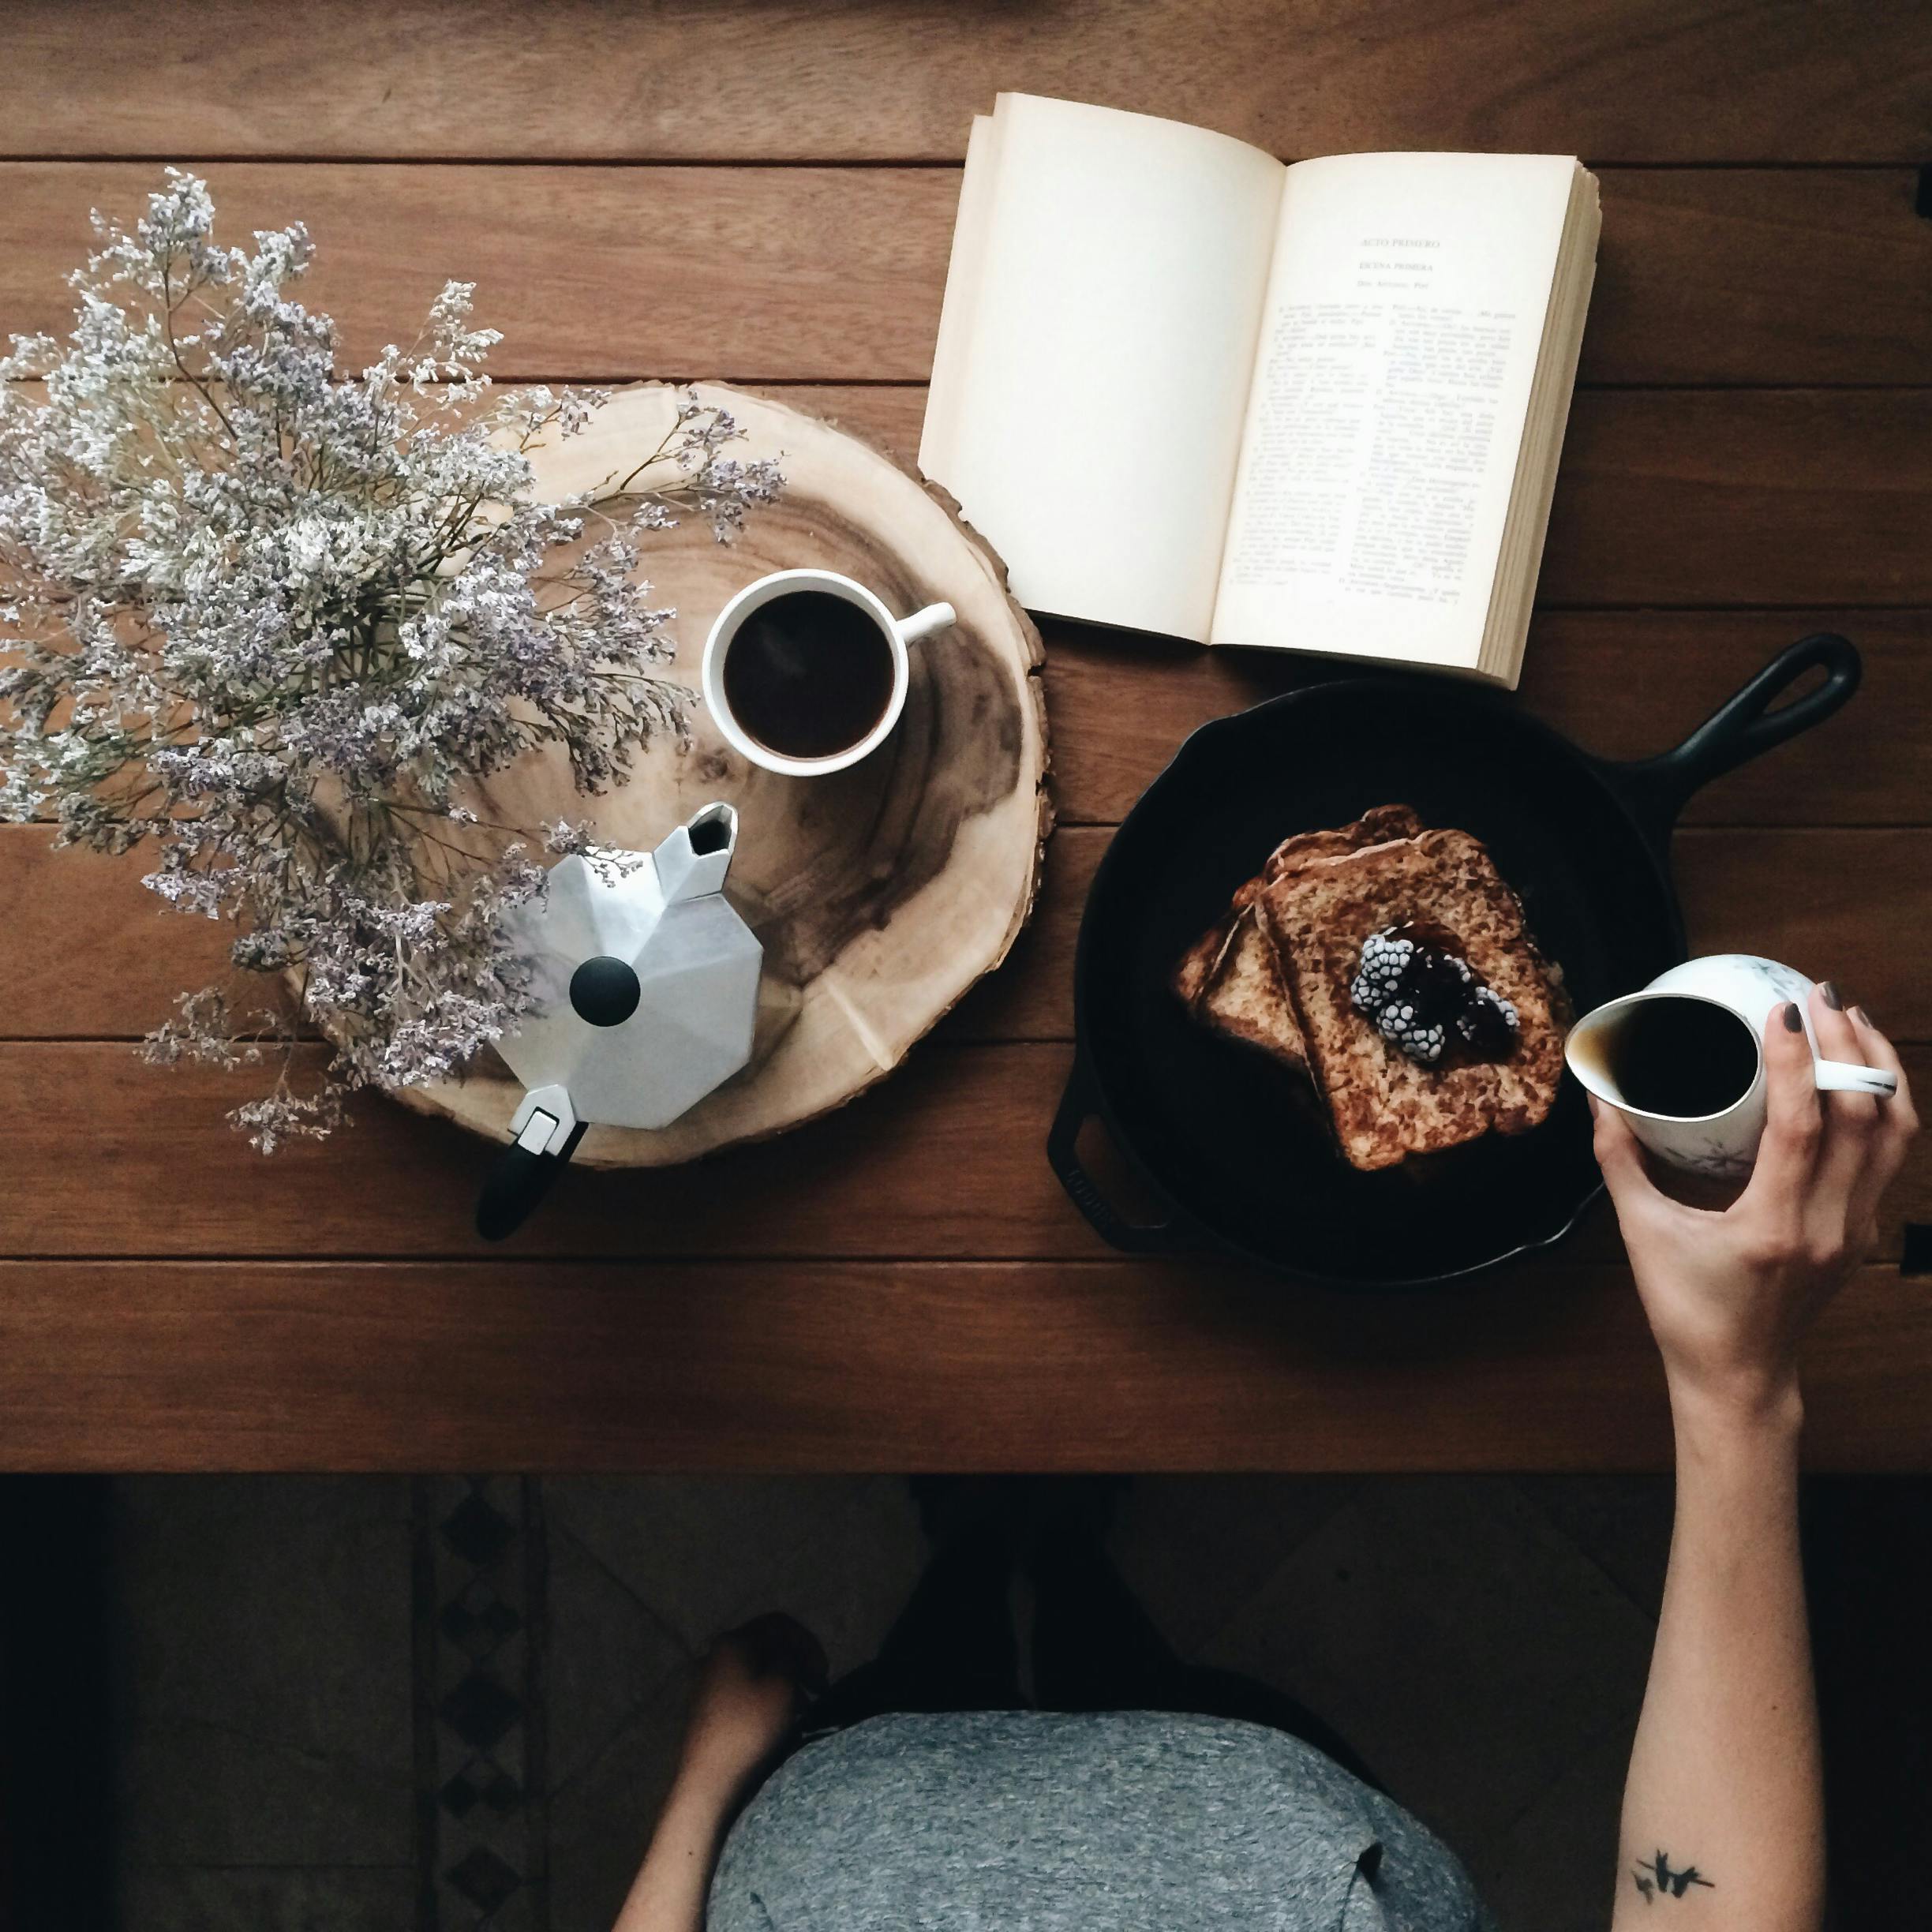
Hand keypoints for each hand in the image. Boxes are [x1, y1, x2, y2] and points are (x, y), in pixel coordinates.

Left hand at [674, 1613, 827, 1806]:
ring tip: (804, 1705)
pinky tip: (781, 1715)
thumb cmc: (749, 1727)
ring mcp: (710, 1679)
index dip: (808, 1642)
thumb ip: (791, 1657)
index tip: (823, 1671)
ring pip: (757, 1667)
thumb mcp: (782, 1686)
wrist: (709, 1777)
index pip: (780, 1625)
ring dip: (785, 1679)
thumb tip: (789, 1654)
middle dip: (797, 1661)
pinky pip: (745, 1686)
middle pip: (767, 1644)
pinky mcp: (709, 1704)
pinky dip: (767, 1693)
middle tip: (818, 1686)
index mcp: (733, 1641)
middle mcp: (717, 1653)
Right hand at [1592, 987, 1916, 1418]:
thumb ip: (1619, 1160)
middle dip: (1850, 1046)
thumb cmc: (1686, 1310)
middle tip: (1819, 997)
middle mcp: (1828, 1226)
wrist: (1739, 1378)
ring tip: (1853, 1022)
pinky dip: (1880, 1106)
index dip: (1798, 1062)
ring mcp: (1855, 1231)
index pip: (1803, 1128)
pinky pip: (1888, 1156)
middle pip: (1866, 1118)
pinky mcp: (1862, 1232)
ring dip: (1879, 1071)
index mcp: (1773, 1226)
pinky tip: (1857, 1075)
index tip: (1783, 1013)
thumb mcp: (1641, 1232)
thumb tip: (1599, 1097)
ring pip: (1894, 1135)